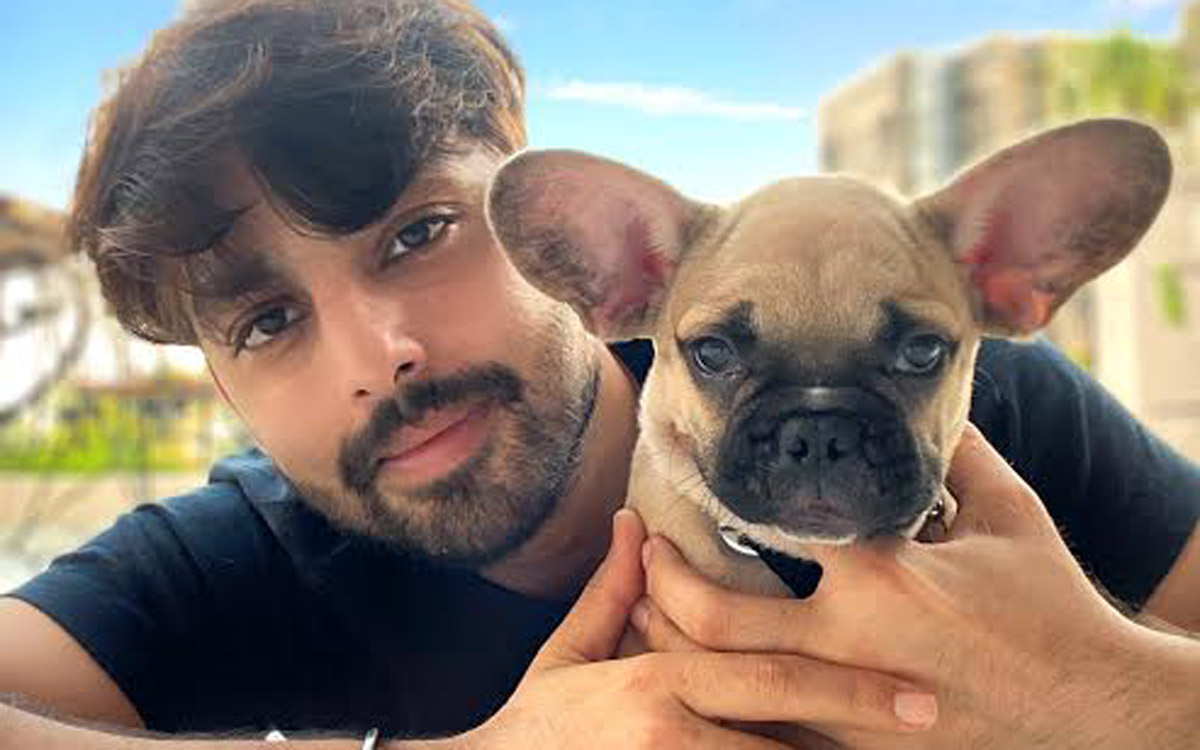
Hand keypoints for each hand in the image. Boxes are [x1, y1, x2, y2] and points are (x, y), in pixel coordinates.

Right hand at [464, 509, 939, 749]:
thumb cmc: (535, 728)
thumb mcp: (567, 655)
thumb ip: (609, 592)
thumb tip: (632, 524)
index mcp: (656, 685)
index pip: (769, 677)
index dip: (846, 682)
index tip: (909, 681)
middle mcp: (672, 733)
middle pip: (787, 727)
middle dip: (859, 717)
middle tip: (930, 717)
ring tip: (899, 749)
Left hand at [637, 423, 1199, 748]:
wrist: (1095, 712)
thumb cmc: (1053, 613)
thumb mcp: (1012, 519)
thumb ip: (963, 458)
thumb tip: (939, 413)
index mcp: (881, 577)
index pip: (776, 525)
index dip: (721, 493)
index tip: (690, 469)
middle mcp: (849, 645)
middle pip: (714, 617)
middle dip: (660, 584)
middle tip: (644, 554)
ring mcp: (846, 709)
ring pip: (723, 684)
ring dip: (673, 648)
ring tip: (644, 612)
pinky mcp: (856, 749)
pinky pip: (763, 729)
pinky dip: (724, 701)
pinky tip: (703, 679)